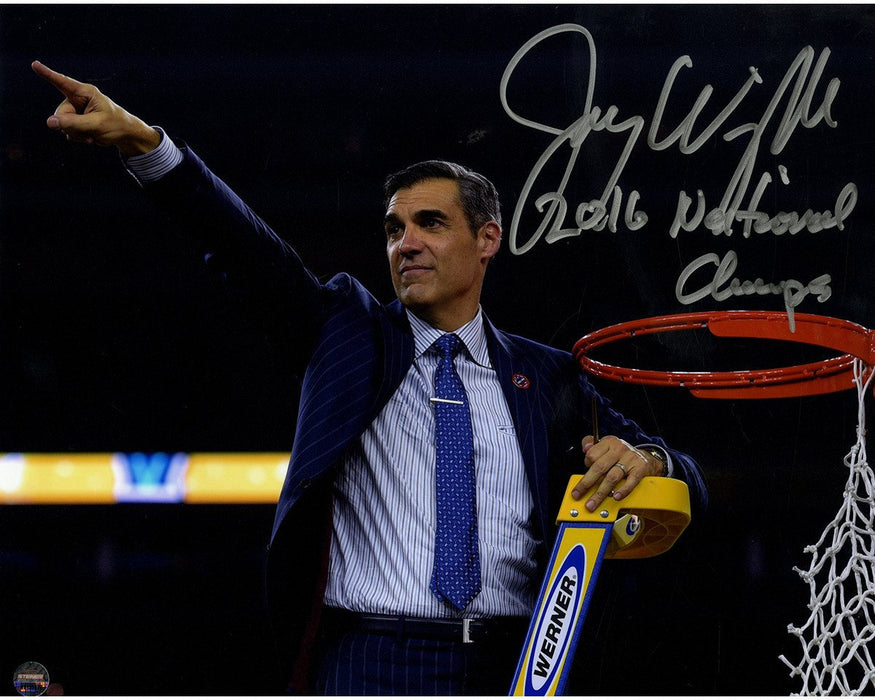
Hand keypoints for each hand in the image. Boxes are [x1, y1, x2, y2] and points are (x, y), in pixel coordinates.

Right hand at [32, 60, 159, 155]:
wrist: (125, 135)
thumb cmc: (116, 125)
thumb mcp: (96, 125)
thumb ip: (73, 123)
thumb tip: (50, 123)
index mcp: (85, 93)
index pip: (62, 82)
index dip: (47, 73)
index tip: (34, 64)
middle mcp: (77, 99)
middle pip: (60, 114)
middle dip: (72, 126)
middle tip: (90, 130)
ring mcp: (75, 111)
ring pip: (62, 125)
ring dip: (77, 134)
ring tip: (93, 134)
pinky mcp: (75, 121)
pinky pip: (67, 132)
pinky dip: (79, 138)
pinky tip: (91, 137)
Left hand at [571, 435, 661, 511]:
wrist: (646, 459)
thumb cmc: (622, 455)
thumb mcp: (607, 445)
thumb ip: (593, 446)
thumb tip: (585, 448)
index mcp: (609, 442)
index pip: (592, 454)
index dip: (586, 465)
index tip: (582, 475)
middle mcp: (619, 449)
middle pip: (599, 467)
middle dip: (586, 483)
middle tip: (578, 494)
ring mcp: (630, 459)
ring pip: (612, 478)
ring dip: (600, 493)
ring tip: (592, 503)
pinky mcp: (640, 469)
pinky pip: (630, 482)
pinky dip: (623, 490)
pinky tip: (616, 497)